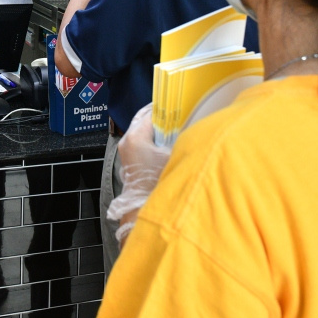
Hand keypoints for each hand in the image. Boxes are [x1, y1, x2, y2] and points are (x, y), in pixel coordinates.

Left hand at [107, 105, 171, 245]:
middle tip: (178, 117)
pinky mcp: (129, 161)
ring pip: (143, 132)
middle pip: (145, 121)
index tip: (178, 107)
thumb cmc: (156, 184)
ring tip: (174, 131)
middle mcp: (127, 141)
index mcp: (135, 136)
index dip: (166, 110)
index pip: (151, 113)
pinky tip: (166, 146)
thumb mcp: (173, 157)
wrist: (141, 210)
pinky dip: (152, 141)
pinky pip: (141, 143)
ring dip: (157, 131)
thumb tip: (191, 128)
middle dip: (161, 119)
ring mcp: (126, 151)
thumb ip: (180, 140)